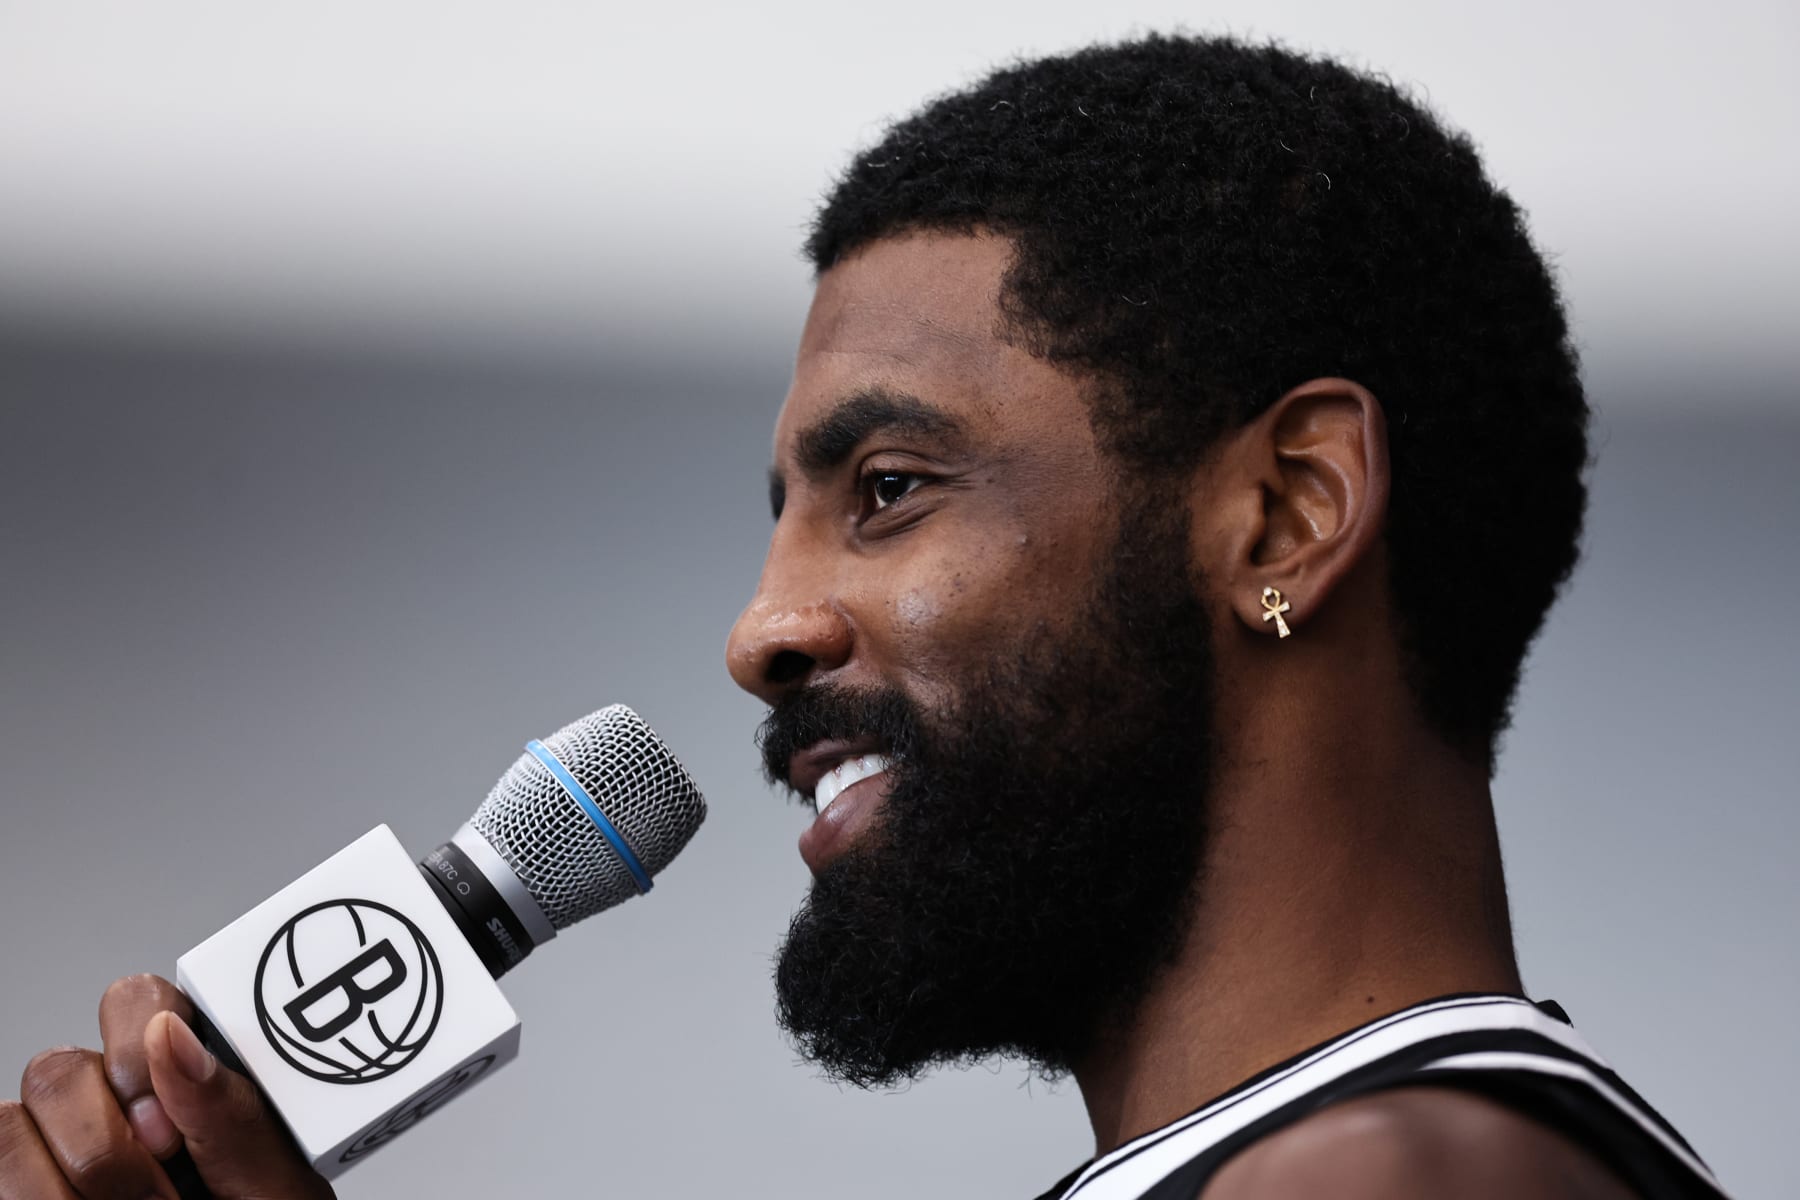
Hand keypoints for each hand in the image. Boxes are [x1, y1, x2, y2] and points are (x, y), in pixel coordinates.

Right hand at [0, 973, 334, 1198]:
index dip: (139, 1050)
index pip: (138, 1004)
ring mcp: (58, 1151)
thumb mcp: (274, 1190)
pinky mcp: (24, 1186)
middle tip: (163, 1197)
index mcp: (189, 1079)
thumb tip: (168, 1033)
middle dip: (107, 1143)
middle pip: (59, 1067)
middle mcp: (114, 1106)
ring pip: (12, 1122)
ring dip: (73, 1184)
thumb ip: (230, 1115)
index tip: (170, 1124)